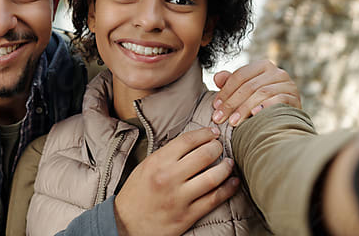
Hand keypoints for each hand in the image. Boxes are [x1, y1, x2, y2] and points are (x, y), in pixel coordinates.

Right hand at [114, 127, 239, 235]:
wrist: (125, 225)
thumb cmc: (135, 194)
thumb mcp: (145, 167)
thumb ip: (166, 155)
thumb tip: (192, 143)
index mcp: (157, 162)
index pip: (188, 140)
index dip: (204, 134)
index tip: (213, 132)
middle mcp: (169, 178)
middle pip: (204, 155)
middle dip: (217, 148)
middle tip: (220, 147)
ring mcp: (180, 198)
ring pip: (213, 177)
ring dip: (226, 167)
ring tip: (229, 163)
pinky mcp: (188, 215)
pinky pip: (214, 199)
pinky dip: (228, 188)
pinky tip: (233, 182)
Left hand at [212, 59, 300, 125]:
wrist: (286, 120)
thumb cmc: (260, 104)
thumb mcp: (244, 92)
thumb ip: (230, 83)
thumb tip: (217, 78)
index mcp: (263, 66)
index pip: (240, 76)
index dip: (225, 91)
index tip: (215, 107)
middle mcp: (277, 72)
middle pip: (249, 86)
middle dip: (231, 103)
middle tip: (219, 118)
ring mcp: (288, 84)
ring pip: (261, 93)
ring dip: (244, 108)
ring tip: (233, 122)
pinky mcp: (295, 98)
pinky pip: (278, 100)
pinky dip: (265, 107)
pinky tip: (254, 115)